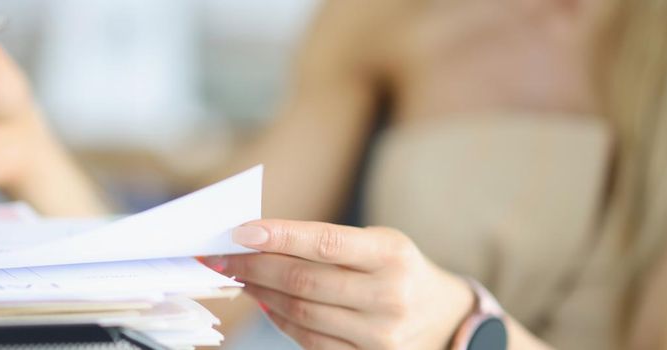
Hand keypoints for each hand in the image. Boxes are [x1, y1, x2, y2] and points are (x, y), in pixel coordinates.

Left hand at [207, 220, 473, 349]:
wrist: (444, 318)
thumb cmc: (397, 270)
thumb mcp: (378, 244)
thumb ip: (325, 244)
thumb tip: (255, 243)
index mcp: (393, 254)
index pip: (325, 243)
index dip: (278, 237)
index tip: (239, 232)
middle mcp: (390, 296)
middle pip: (303, 282)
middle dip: (255, 267)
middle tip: (221, 257)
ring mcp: (380, 335)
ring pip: (300, 314)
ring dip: (260, 294)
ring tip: (238, 276)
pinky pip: (309, 341)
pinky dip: (279, 320)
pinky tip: (264, 302)